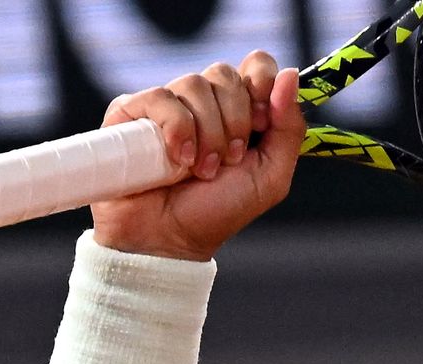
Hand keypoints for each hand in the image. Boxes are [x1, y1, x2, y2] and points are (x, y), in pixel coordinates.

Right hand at [90, 52, 305, 261]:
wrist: (169, 239)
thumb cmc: (218, 211)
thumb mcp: (270, 177)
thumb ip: (289, 128)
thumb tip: (291, 75)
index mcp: (240, 111)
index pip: (257, 65)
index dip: (262, 85)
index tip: (261, 123)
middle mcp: (204, 102)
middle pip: (226, 74)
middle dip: (235, 121)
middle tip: (229, 160)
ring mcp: (168, 104)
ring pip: (195, 83)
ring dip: (207, 133)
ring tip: (201, 169)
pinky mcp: (131, 110)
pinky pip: (161, 97)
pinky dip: (176, 130)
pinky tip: (176, 161)